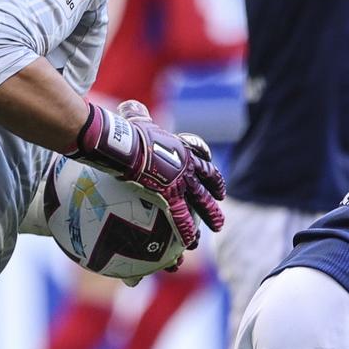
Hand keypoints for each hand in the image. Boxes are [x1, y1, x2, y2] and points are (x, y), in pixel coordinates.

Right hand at [70, 99, 225, 249]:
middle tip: (221, 200)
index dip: (205, 163)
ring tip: (219, 226)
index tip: (211, 169)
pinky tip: (191, 242)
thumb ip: (136, 115)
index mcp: (181, 149)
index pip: (199, 154)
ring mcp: (182, 182)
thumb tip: (129, 106)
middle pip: (207, 179)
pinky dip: (186, 229)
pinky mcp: (171, 196)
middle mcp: (187, 166)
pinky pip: (181, 217)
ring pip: (201, 201)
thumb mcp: (137, 120)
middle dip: (215, 191)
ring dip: (211, 214)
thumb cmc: (129, 133)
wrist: (128, 146)